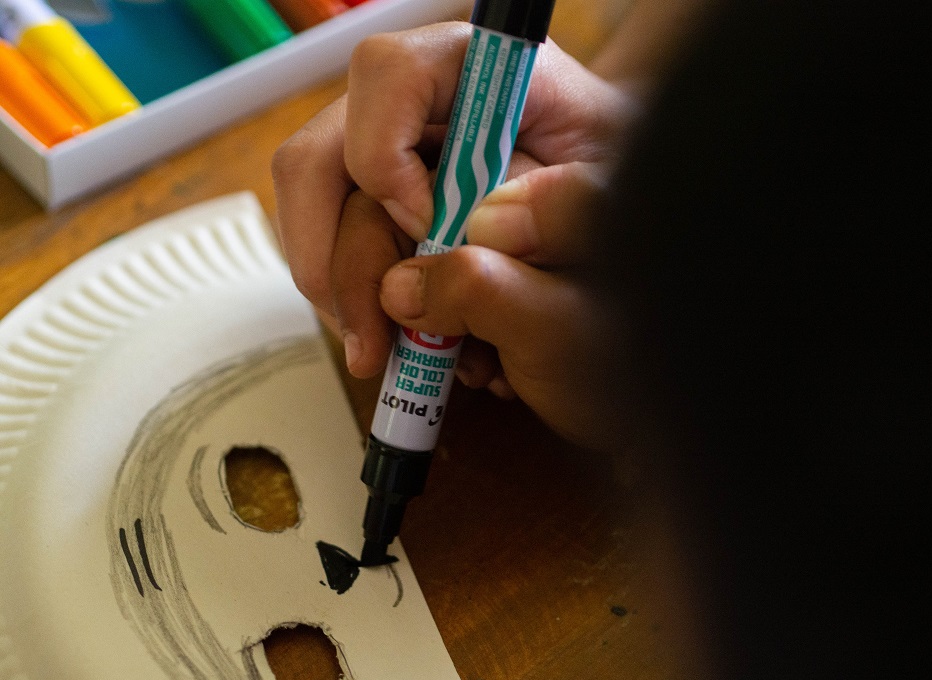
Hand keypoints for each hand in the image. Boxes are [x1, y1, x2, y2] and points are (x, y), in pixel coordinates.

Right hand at [272, 22, 634, 444]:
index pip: (388, 76)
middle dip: (335, 260)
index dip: (385, 154)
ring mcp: (386, 156)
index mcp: (473, 69)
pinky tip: (398, 338)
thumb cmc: (609, 185)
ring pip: (316, 215)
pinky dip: (355, 303)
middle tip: (371, 339)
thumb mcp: (610, 194)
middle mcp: (413, 109)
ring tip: (383, 353)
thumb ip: (566, 205)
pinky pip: (330, 249)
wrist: (601, 210)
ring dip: (342, 295)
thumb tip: (480, 230)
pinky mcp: (376, 204)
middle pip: (320, 159)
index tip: (425, 224)